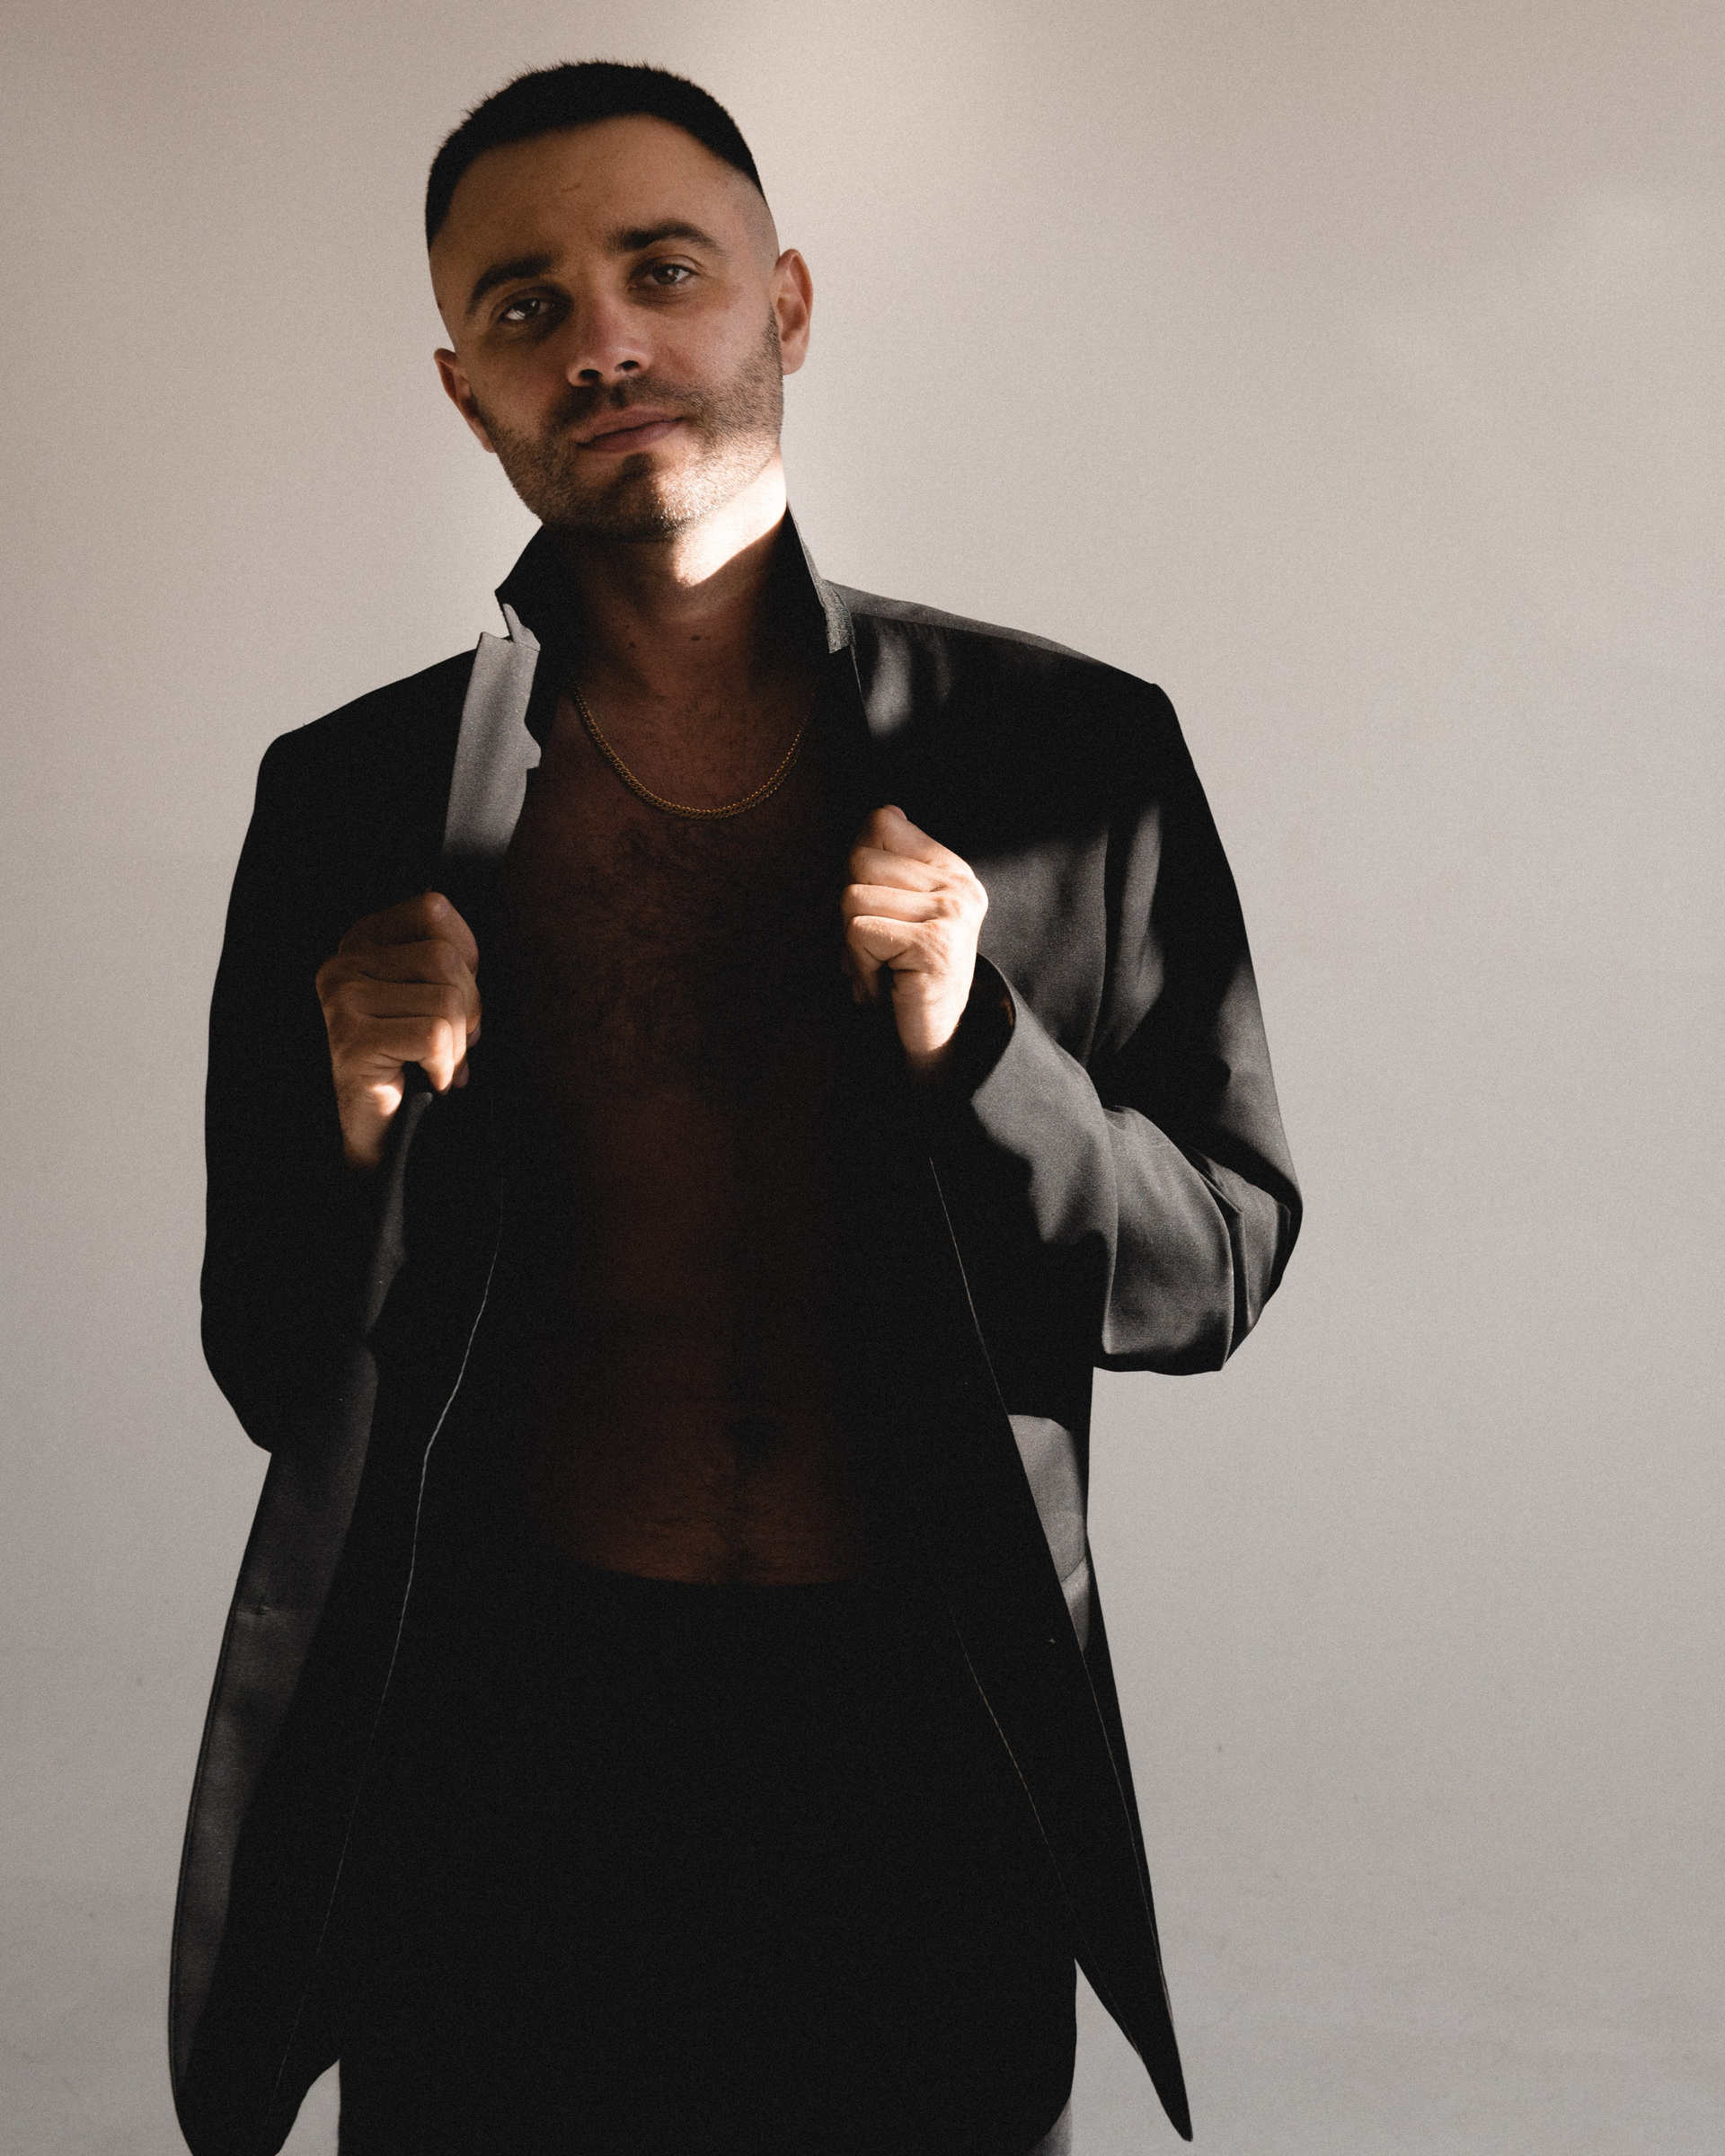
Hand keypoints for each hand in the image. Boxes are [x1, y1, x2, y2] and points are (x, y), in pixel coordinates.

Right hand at [314, 891, 480, 1170]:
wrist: (380, 1128)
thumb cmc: (414, 1057)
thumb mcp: (432, 993)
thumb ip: (448, 961)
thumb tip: (471, 955)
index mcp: (363, 938)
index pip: (433, 908)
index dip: (465, 956)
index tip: (453, 997)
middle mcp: (344, 962)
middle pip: (445, 959)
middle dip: (468, 1010)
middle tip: (448, 1045)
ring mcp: (342, 999)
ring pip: (447, 1001)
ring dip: (457, 1045)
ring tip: (434, 1063)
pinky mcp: (351, 1039)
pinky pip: (434, 1037)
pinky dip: (445, 1066)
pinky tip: (427, 1080)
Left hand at [842, 806, 987, 1079]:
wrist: (934, 1037)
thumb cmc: (903, 973)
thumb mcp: (896, 910)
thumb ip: (889, 865)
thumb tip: (884, 812)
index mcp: (950, 870)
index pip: (882, 824)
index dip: (858, 868)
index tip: (878, 912)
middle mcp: (958, 886)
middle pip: (859, 860)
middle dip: (850, 911)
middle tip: (876, 950)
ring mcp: (951, 913)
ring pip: (852, 897)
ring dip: (852, 945)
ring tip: (882, 969)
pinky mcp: (934, 943)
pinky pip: (858, 931)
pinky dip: (859, 965)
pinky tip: (885, 985)